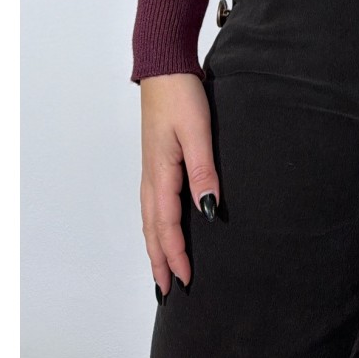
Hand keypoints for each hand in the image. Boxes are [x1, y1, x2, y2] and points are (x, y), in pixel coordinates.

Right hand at [139, 73, 218, 297]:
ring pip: (149, 218)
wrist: (163, 66)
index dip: (176, 255)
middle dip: (159, 260)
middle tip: (167, 291)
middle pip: (152, 228)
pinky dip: (154, 224)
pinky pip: (151, 203)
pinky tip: (161, 227)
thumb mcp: (197, 132)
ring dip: (155, 245)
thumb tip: (208, 211)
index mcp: (161, 174)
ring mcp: (150, 168)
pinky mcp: (155, 159)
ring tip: (160, 268)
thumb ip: (203, 171)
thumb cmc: (181, 96)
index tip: (187, 280)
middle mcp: (151, 176)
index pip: (167, 225)